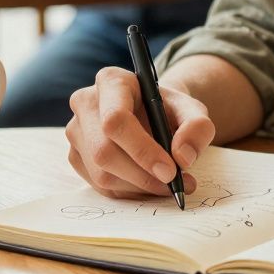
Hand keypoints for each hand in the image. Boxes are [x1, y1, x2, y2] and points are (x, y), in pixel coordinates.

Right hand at [66, 67, 215, 198]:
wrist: (153, 114)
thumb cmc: (169, 110)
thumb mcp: (193, 110)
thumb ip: (197, 127)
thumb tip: (183, 157)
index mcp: (111, 81)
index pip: (115, 119)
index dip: (142, 150)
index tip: (170, 170)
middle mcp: (85, 102)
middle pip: (104, 151)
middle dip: (142, 176)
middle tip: (173, 184)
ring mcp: (76, 131)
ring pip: (101, 174)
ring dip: (138, 187)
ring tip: (167, 184)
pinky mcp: (76, 155)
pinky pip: (99, 186)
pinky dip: (128, 192)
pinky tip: (148, 183)